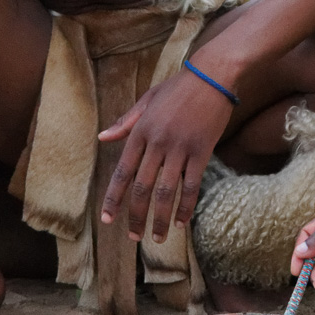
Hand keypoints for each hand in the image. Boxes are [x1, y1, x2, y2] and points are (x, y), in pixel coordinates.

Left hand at [98, 68, 233, 242]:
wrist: (212, 76)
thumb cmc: (179, 87)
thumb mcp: (147, 100)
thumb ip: (126, 122)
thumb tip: (103, 137)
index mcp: (141, 131)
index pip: (122, 172)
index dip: (114, 198)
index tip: (108, 219)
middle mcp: (158, 142)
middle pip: (142, 187)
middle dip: (136, 216)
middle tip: (134, 237)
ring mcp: (181, 148)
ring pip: (166, 192)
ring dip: (161, 218)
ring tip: (159, 238)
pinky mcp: (202, 151)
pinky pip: (192, 185)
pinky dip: (186, 206)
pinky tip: (182, 222)